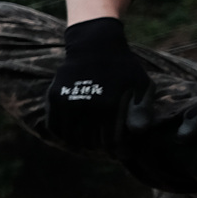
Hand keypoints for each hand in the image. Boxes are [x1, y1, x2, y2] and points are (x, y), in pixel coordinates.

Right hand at [44, 18, 152, 150]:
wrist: (94, 45)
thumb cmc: (123, 67)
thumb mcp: (141, 85)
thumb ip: (142, 110)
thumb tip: (137, 133)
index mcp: (109, 105)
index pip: (111, 142)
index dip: (118, 151)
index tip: (121, 153)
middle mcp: (86, 106)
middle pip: (91, 142)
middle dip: (100, 146)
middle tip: (105, 143)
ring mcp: (67, 102)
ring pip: (72, 138)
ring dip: (82, 142)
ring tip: (90, 138)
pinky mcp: (54, 98)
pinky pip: (54, 127)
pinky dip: (63, 134)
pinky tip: (73, 131)